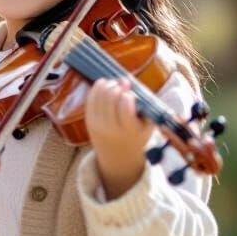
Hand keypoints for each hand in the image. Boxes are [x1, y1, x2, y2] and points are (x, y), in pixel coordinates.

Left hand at [85, 78, 152, 198]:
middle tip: (122, 83)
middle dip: (116, 87)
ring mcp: (98, 124)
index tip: (131, 94)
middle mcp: (111, 128)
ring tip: (113, 83)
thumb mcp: (147, 125)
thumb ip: (141, 103)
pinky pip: (90, 100)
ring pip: (99, 97)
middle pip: (111, 98)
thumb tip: (125, 80)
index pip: (125, 107)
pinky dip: (96, 89)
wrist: (117, 155)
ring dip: (107, 85)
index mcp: (129, 130)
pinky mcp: (89, 120)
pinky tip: (103, 83)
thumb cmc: (136, 135)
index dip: (127, 95)